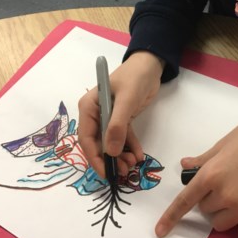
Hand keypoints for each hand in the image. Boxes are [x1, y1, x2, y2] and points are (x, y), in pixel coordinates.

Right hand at [77, 51, 163, 176]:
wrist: (150, 65)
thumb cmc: (134, 77)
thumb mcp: (126, 100)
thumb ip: (117, 126)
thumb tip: (109, 152)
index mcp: (88, 107)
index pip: (87, 137)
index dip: (94, 157)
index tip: (104, 172)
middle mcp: (95, 114)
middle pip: (98, 143)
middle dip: (109, 159)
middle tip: (123, 171)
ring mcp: (108, 117)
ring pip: (111, 142)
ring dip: (121, 155)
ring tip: (133, 164)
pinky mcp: (122, 119)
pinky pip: (123, 137)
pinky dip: (130, 147)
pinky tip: (139, 155)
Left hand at [155, 113, 237, 237]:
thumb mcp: (222, 144)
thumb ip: (203, 160)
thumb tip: (184, 166)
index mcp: (211, 175)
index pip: (185, 202)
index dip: (171, 218)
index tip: (160, 232)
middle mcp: (225, 195)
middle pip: (205, 211)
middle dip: (210, 200)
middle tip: (227, 183)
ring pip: (221, 224)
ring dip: (225, 214)